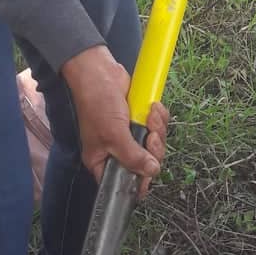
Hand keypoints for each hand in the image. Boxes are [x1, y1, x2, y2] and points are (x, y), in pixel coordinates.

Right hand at [62, 46, 168, 193]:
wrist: (99, 71)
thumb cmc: (96, 102)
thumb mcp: (113, 134)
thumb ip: (132, 156)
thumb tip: (151, 171)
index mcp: (102, 161)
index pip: (123, 183)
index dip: (139, 181)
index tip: (149, 171)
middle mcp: (117, 151)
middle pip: (145, 164)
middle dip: (153, 149)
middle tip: (150, 136)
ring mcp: (130, 135)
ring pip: (155, 145)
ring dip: (158, 130)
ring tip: (150, 116)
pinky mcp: (141, 120)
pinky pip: (158, 127)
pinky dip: (159, 118)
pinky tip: (152, 108)